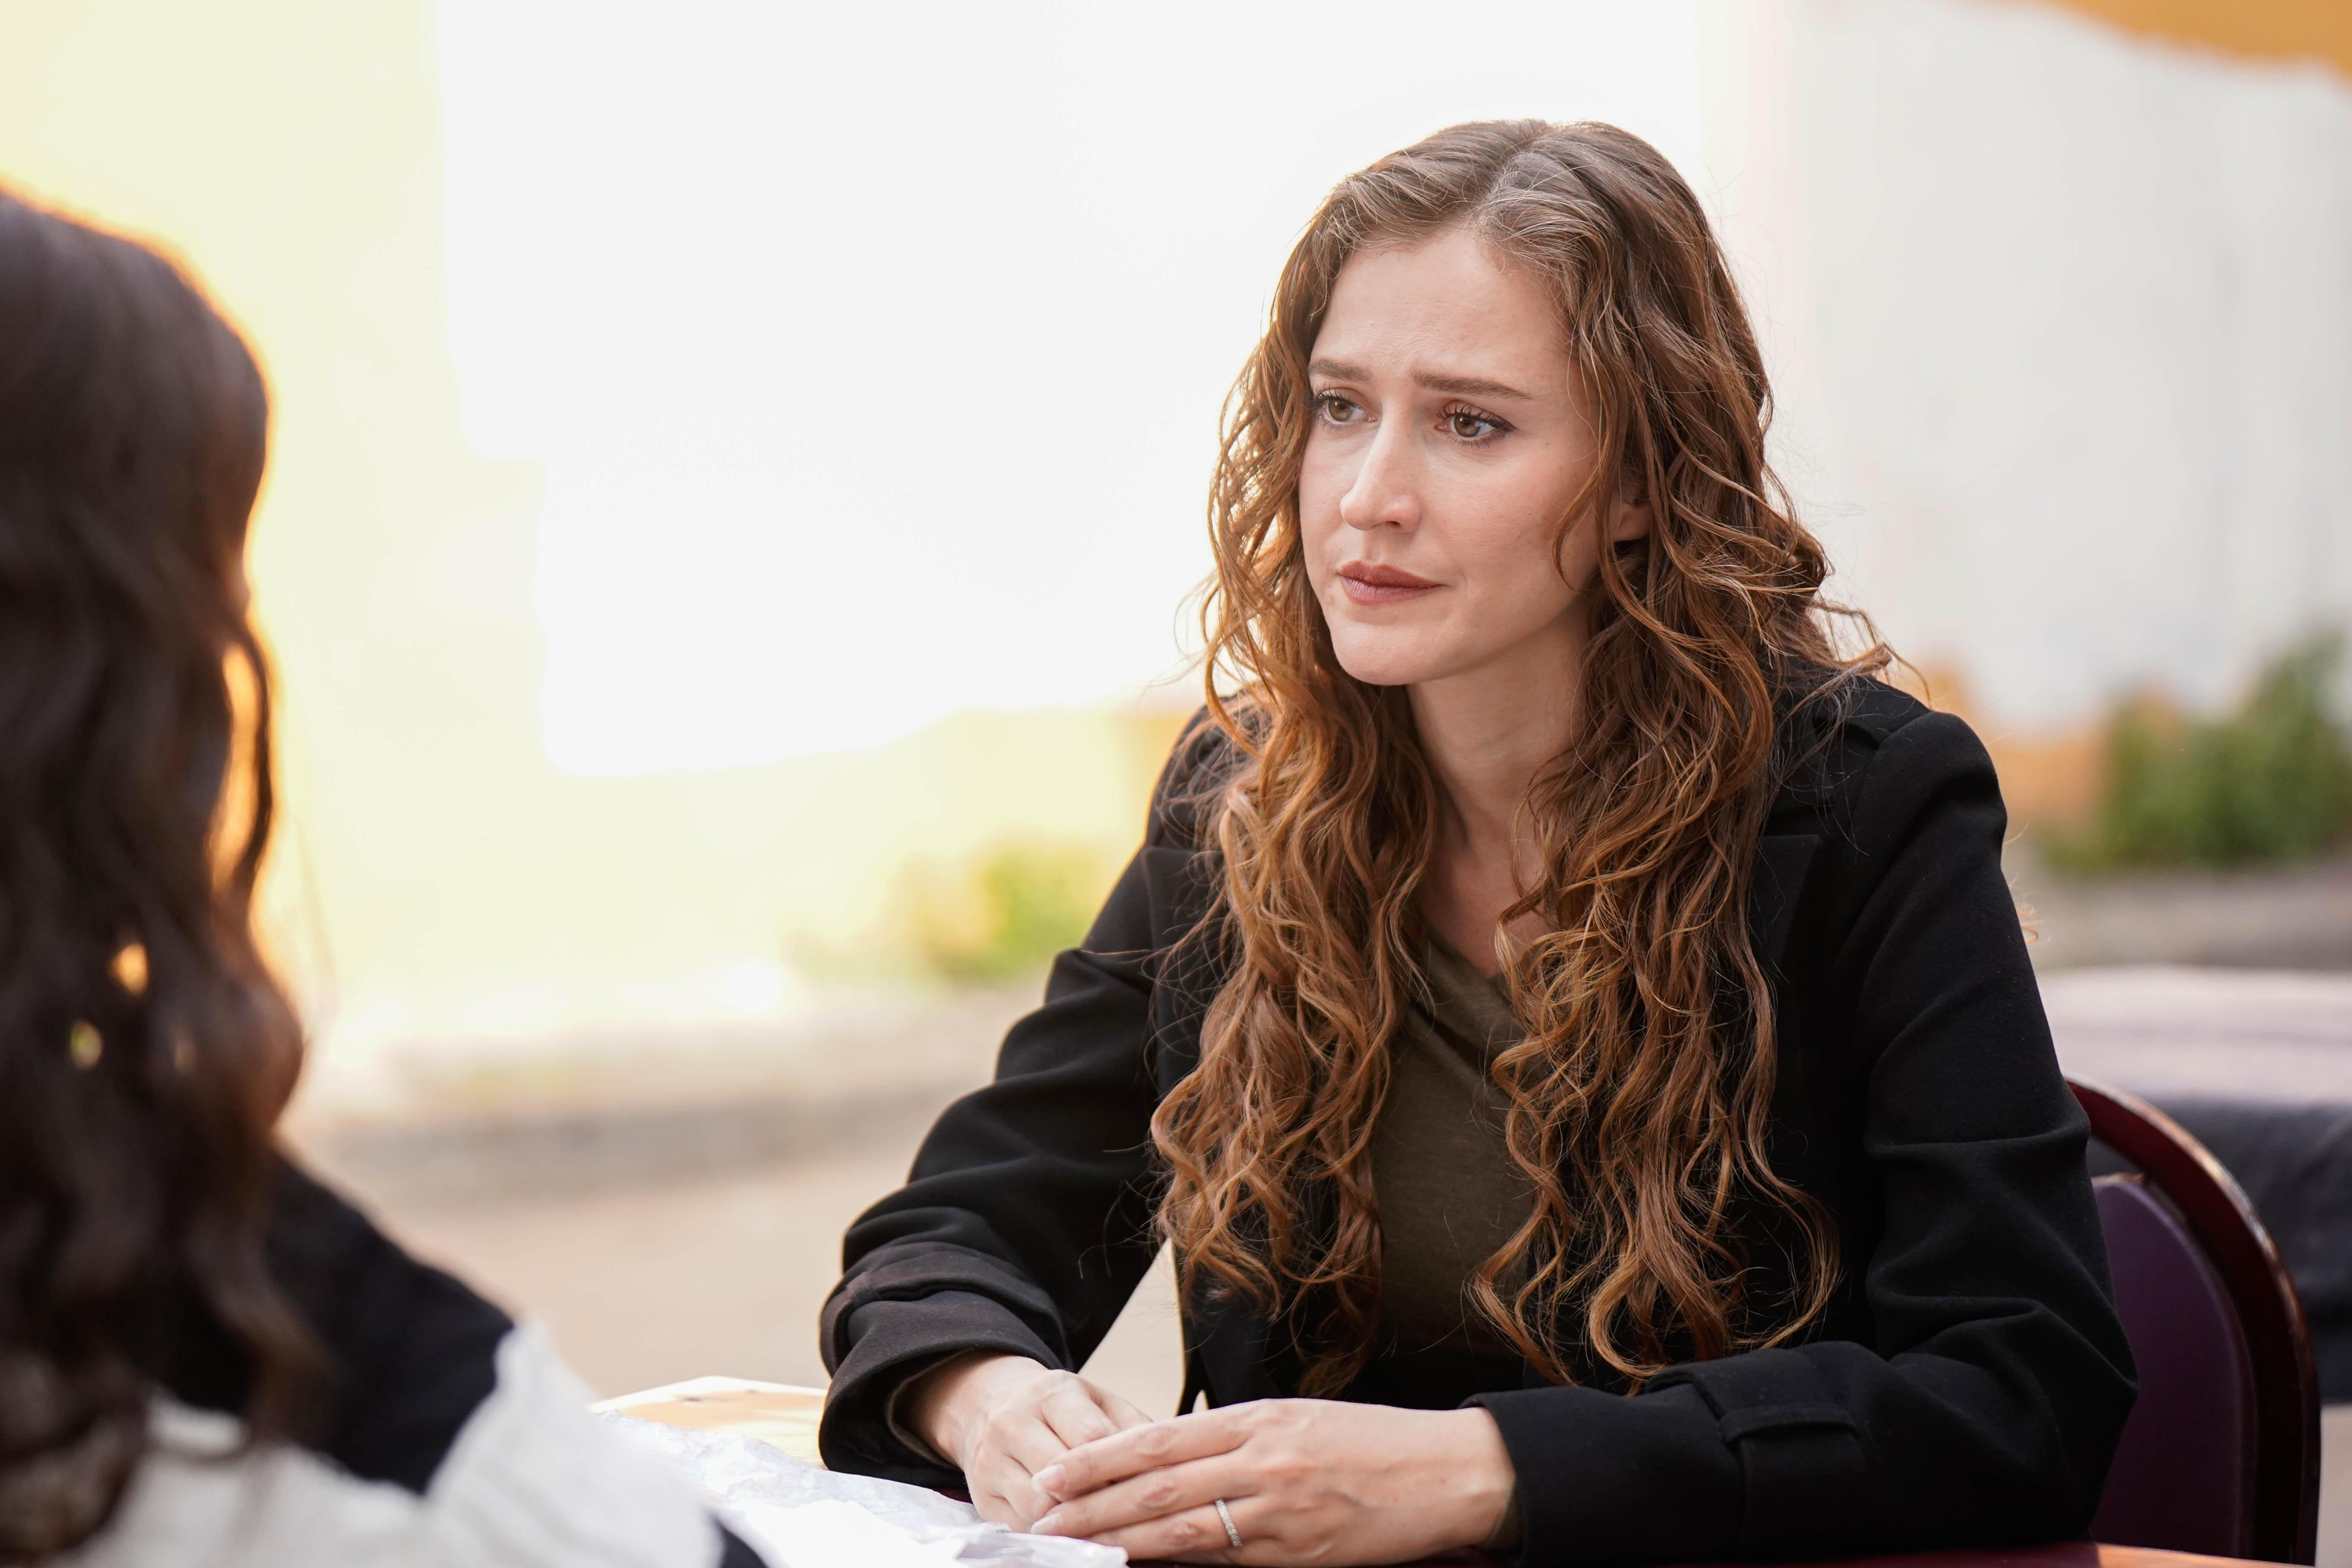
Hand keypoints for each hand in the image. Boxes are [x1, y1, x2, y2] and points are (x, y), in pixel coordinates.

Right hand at [902, 1353, 1154, 1529]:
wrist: (990, 1405)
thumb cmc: (1060, 1408)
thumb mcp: (1099, 1401)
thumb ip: (1134, 1428)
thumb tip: (1170, 1466)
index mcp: (1052, 1393)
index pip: (1091, 1439)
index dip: (1123, 1470)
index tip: (1151, 1490)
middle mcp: (1014, 1423)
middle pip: (1062, 1479)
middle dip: (1101, 1502)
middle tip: (1134, 1519)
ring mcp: (991, 1462)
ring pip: (1039, 1509)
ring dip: (1076, 1525)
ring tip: (1107, 1530)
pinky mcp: (983, 1497)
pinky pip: (1020, 1528)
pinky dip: (1052, 1538)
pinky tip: (1077, 1537)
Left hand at [1029, 1398, 1515, 1564]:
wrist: (1450, 1471)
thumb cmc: (1376, 1445)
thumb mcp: (1300, 1423)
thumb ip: (1239, 1442)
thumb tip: (1176, 1465)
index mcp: (1259, 1418)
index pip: (1159, 1437)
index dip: (1100, 1459)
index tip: (1054, 1475)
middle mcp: (1264, 1457)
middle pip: (1159, 1482)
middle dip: (1093, 1505)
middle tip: (1041, 1519)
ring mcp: (1282, 1507)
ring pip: (1183, 1524)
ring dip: (1122, 1539)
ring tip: (1075, 1547)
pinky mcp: (1302, 1549)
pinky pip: (1230, 1557)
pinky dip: (1183, 1563)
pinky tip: (1148, 1566)